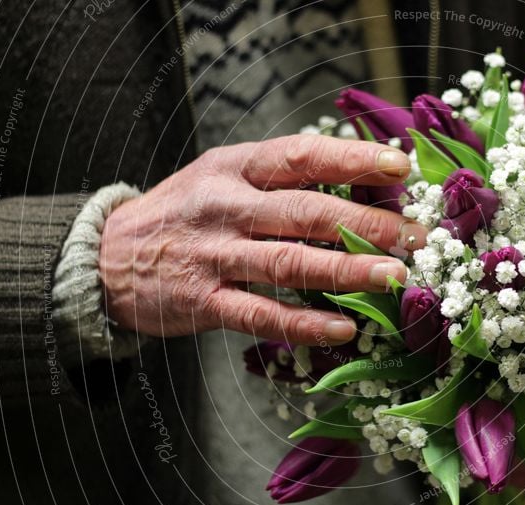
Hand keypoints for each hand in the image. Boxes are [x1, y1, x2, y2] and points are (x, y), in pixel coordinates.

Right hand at [99, 135, 426, 344]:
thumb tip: (356, 187)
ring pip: (290, 262)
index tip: (399, 167)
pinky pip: (263, 313)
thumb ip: (278, 181)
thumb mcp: (222, 177)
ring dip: (348, 271)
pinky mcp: (205, 301)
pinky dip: (306, 323)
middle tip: (417, 236)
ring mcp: (215, 255)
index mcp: (235, 168)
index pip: (300, 155)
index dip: (352, 158)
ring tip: (394, 278)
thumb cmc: (184, 213)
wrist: (108, 257)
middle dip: (367, 224)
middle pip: (306, 211)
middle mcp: (226, 206)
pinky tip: (345, 329)